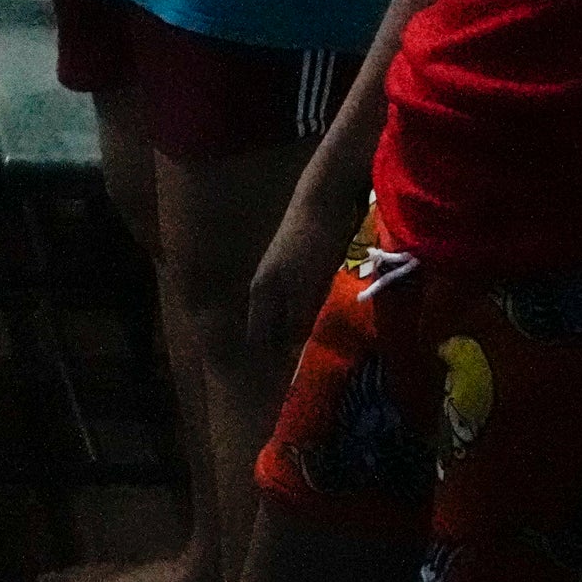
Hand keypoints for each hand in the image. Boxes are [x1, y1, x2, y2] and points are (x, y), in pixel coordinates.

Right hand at [243, 198, 362, 374]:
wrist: (323, 199)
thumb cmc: (311, 243)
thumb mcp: (304, 285)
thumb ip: (296, 317)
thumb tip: (290, 349)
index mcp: (262, 293)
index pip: (257, 336)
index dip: (267, 358)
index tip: (281, 381)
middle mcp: (268, 287)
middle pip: (270, 327)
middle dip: (281, 348)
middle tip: (301, 372)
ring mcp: (285, 277)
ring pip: (287, 314)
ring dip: (298, 331)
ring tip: (314, 352)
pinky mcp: (304, 269)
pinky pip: (303, 302)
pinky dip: (311, 314)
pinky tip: (324, 321)